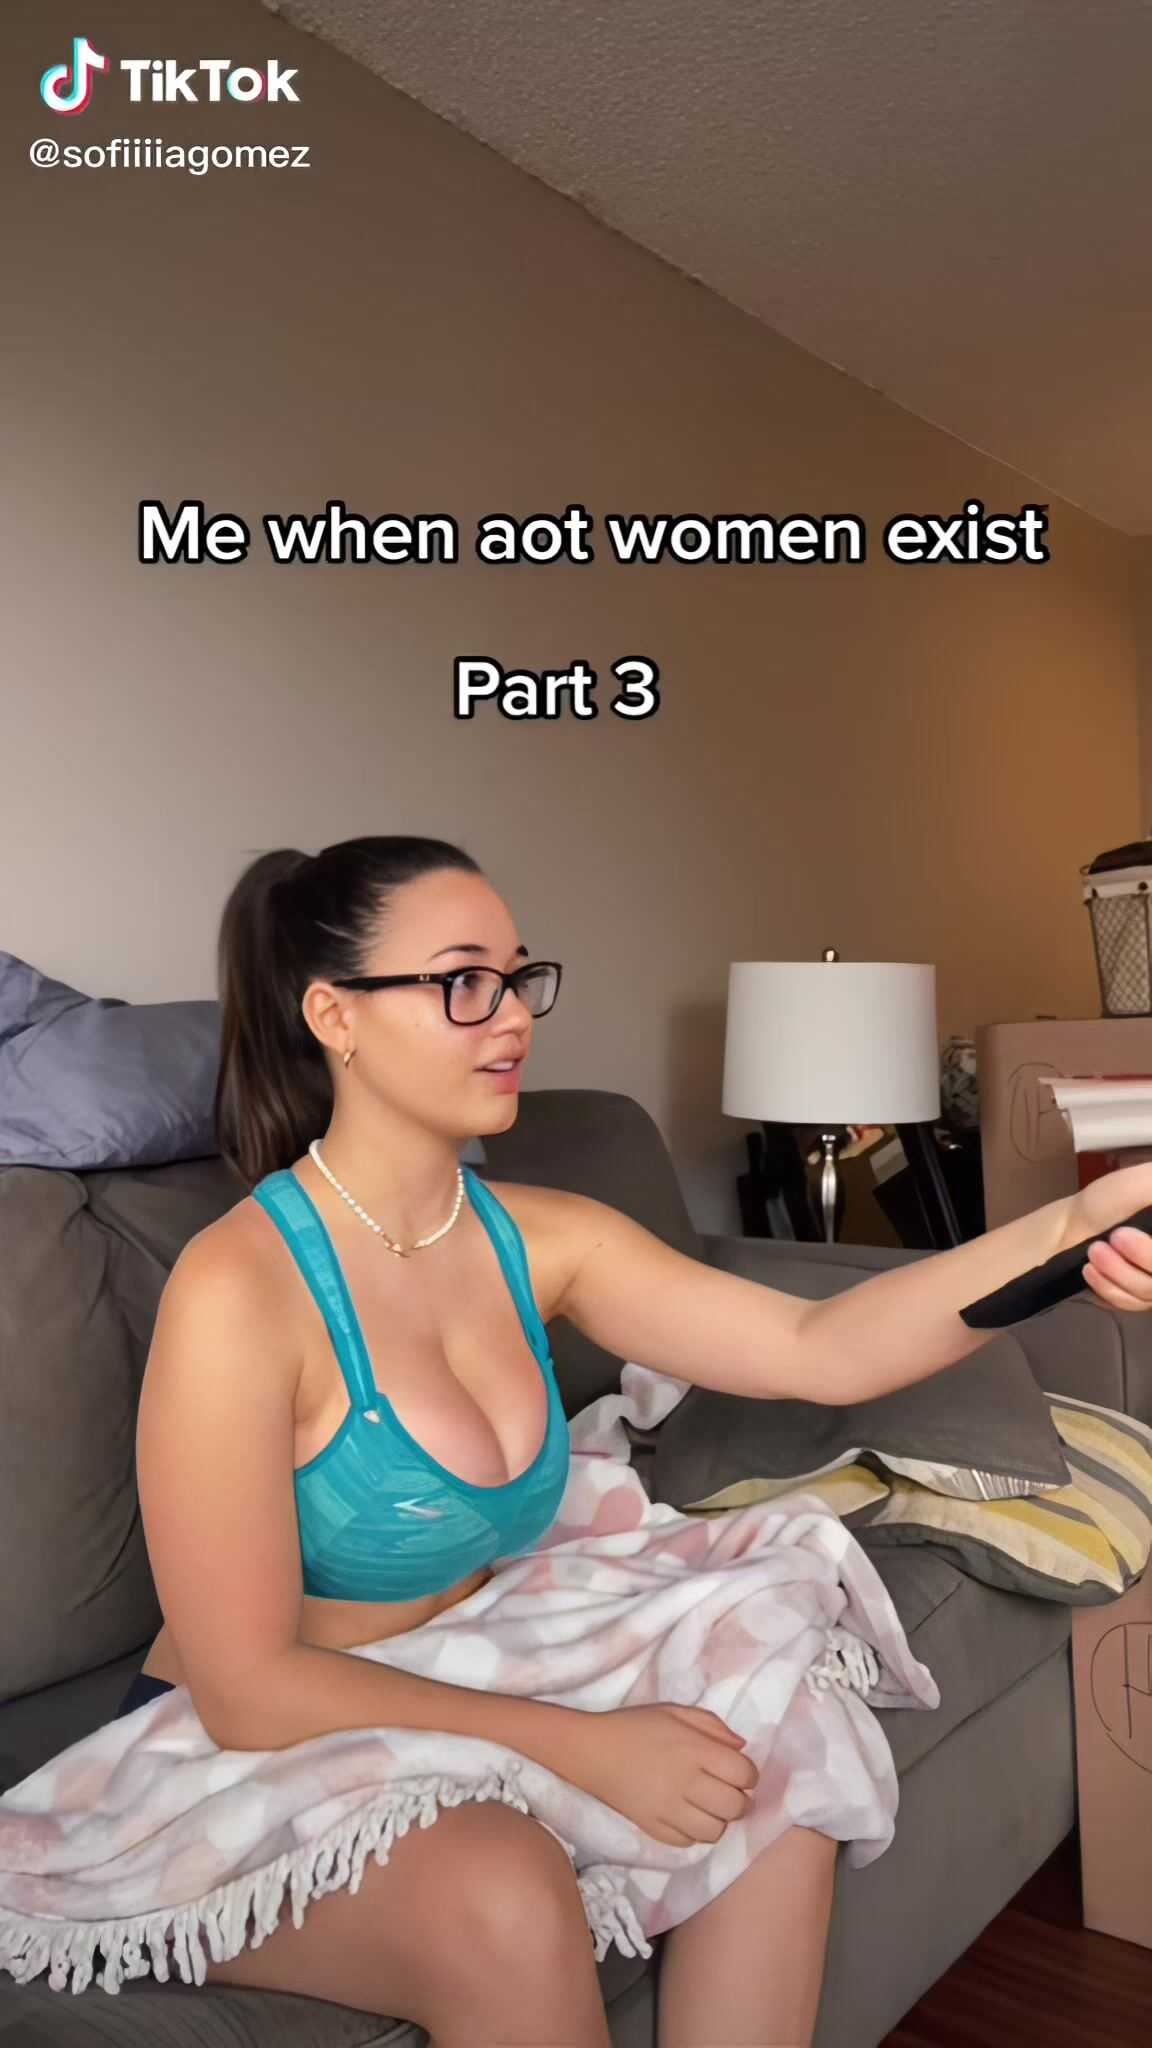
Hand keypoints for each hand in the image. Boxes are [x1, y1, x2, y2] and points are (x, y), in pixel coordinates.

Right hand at [561, 1702, 758, 1847]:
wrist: (592, 1751)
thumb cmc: (635, 1726)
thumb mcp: (675, 1712)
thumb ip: (712, 1726)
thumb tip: (742, 1747)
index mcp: (694, 1750)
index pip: (743, 1773)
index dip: (749, 1774)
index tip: (740, 1771)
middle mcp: (686, 1782)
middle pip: (735, 1806)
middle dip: (740, 1800)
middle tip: (729, 1791)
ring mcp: (670, 1810)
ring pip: (715, 1831)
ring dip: (720, 1819)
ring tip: (710, 1806)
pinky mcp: (654, 1828)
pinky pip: (689, 1842)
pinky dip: (694, 1832)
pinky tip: (688, 1816)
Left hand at [1059, 1164, 1151, 1310]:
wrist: (1067, 1229)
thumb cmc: (1107, 1201)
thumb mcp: (1140, 1183)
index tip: (1124, 1235)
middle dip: (1146, 1255)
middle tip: (1117, 1236)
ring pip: (1151, 1290)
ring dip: (1120, 1271)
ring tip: (1094, 1250)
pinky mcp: (1138, 1300)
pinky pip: (1132, 1303)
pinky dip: (1109, 1287)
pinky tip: (1090, 1270)